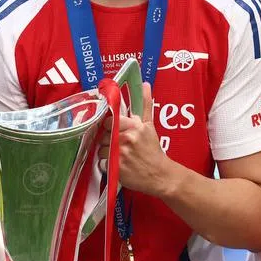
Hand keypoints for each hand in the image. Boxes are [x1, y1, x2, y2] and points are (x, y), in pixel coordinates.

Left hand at [99, 83, 178, 197]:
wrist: (160, 175)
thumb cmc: (153, 150)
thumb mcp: (149, 125)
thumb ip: (145, 104)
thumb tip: (145, 84)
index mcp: (133, 126)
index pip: (108, 122)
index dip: (109, 127)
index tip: (114, 131)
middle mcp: (125, 139)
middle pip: (102, 136)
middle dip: (108, 141)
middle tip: (119, 146)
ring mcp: (120, 155)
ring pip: (100, 150)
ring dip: (106, 154)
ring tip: (119, 156)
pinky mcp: (116, 169)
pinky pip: (101, 163)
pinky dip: (107, 165)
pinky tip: (117, 165)